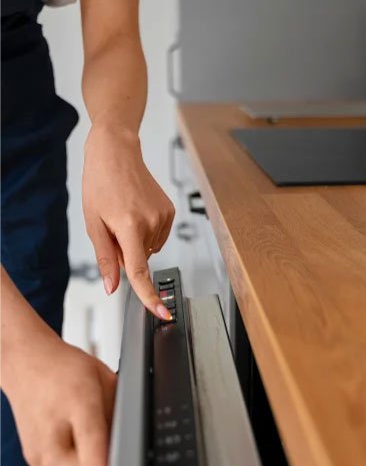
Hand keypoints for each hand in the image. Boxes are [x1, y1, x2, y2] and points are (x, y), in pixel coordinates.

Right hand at [6, 335, 116, 465]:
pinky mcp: (32, 462)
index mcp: (77, 402)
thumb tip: (133, 442)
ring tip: (98, 454)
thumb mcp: (105, 379)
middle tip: (118, 463)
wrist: (26, 365)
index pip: (89, 442)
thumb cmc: (67, 370)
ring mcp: (38, 450)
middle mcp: (52, 431)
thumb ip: (119, 411)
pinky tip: (82, 457)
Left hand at [82, 125, 174, 319]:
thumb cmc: (101, 183)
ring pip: (150, 248)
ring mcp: (164, 217)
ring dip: (137, 242)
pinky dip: (146, 233)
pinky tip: (137, 214)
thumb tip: (112, 286)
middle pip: (141, 259)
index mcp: (129, 226)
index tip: (162, 312)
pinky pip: (158, 237)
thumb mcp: (93, 223)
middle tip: (113, 228)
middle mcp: (152, 223)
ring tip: (124, 216)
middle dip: (127, 253)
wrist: (117, 153)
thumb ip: (106, 258)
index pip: (140, 271)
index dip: (149, 296)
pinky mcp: (170, 212)